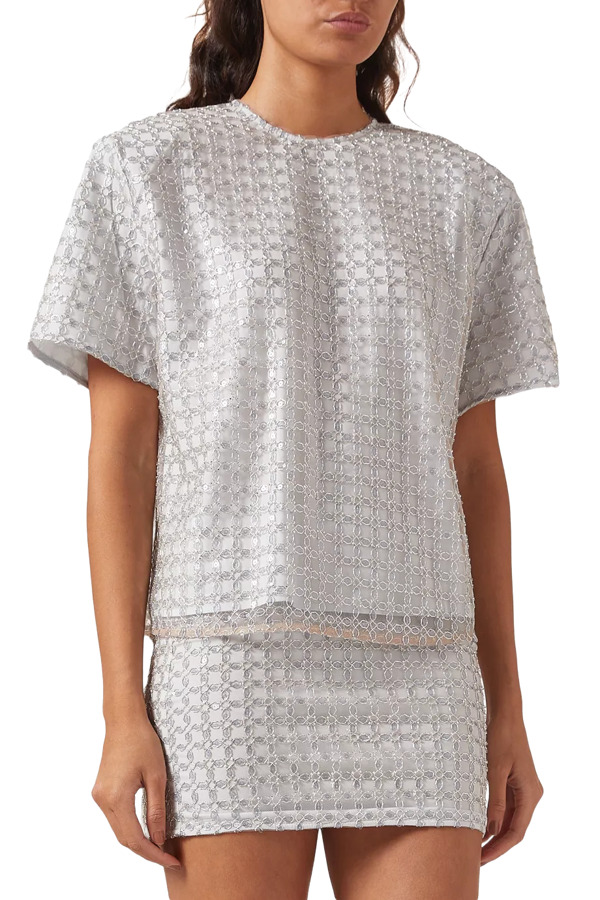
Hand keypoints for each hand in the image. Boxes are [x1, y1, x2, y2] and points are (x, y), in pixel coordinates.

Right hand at [91, 715, 181, 870]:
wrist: (123, 720)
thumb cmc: (143, 742)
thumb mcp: (157, 776)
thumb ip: (156, 810)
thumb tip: (158, 840)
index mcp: (117, 798)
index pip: (135, 839)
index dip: (153, 854)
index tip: (172, 860)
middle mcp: (103, 800)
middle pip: (124, 839)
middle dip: (147, 852)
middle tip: (169, 858)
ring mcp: (99, 796)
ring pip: (119, 830)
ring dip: (138, 841)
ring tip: (161, 847)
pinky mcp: (100, 791)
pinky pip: (116, 818)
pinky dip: (130, 827)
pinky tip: (146, 829)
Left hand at [481, 709, 543, 864]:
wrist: (504, 713)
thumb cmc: (500, 737)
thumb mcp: (494, 769)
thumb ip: (494, 800)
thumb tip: (491, 829)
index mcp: (530, 793)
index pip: (516, 832)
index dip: (499, 848)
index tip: (482, 859)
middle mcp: (530, 794)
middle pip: (514, 828)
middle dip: (496, 845)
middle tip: (475, 859)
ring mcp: (522, 787)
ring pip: (509, 819)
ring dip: (494, 833)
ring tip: (474, 847)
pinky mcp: (513, 781)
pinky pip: (505, 806)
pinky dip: (493, 817)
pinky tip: (479, 826)